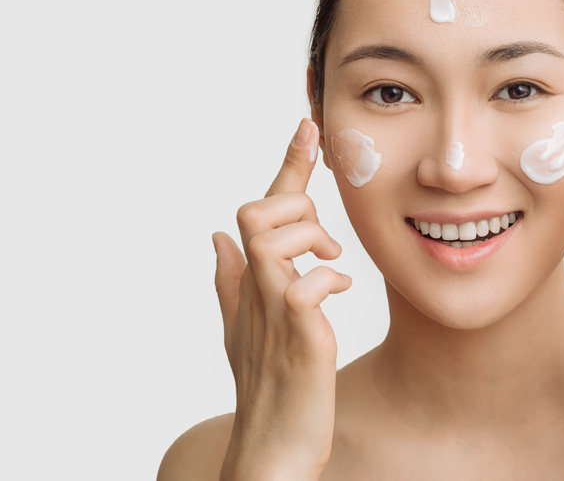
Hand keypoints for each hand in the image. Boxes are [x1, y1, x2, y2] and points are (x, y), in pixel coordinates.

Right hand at [213, 118, 351, 480]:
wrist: (274, 444)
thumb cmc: (267, 383)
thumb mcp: (245, 328)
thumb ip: (230, 280)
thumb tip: (215, 237)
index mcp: (250, 279)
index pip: (262, 210)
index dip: (287, 166)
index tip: (309, 126)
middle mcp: (255, 289)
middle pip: (256, 211)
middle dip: (297, 207)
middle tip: (325, 243)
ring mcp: (271, 312)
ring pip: (273, 239)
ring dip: (311, 240)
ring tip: (331, 264)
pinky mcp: (297, 337)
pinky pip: (306, 287)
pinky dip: (328, 281)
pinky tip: (342, 295)